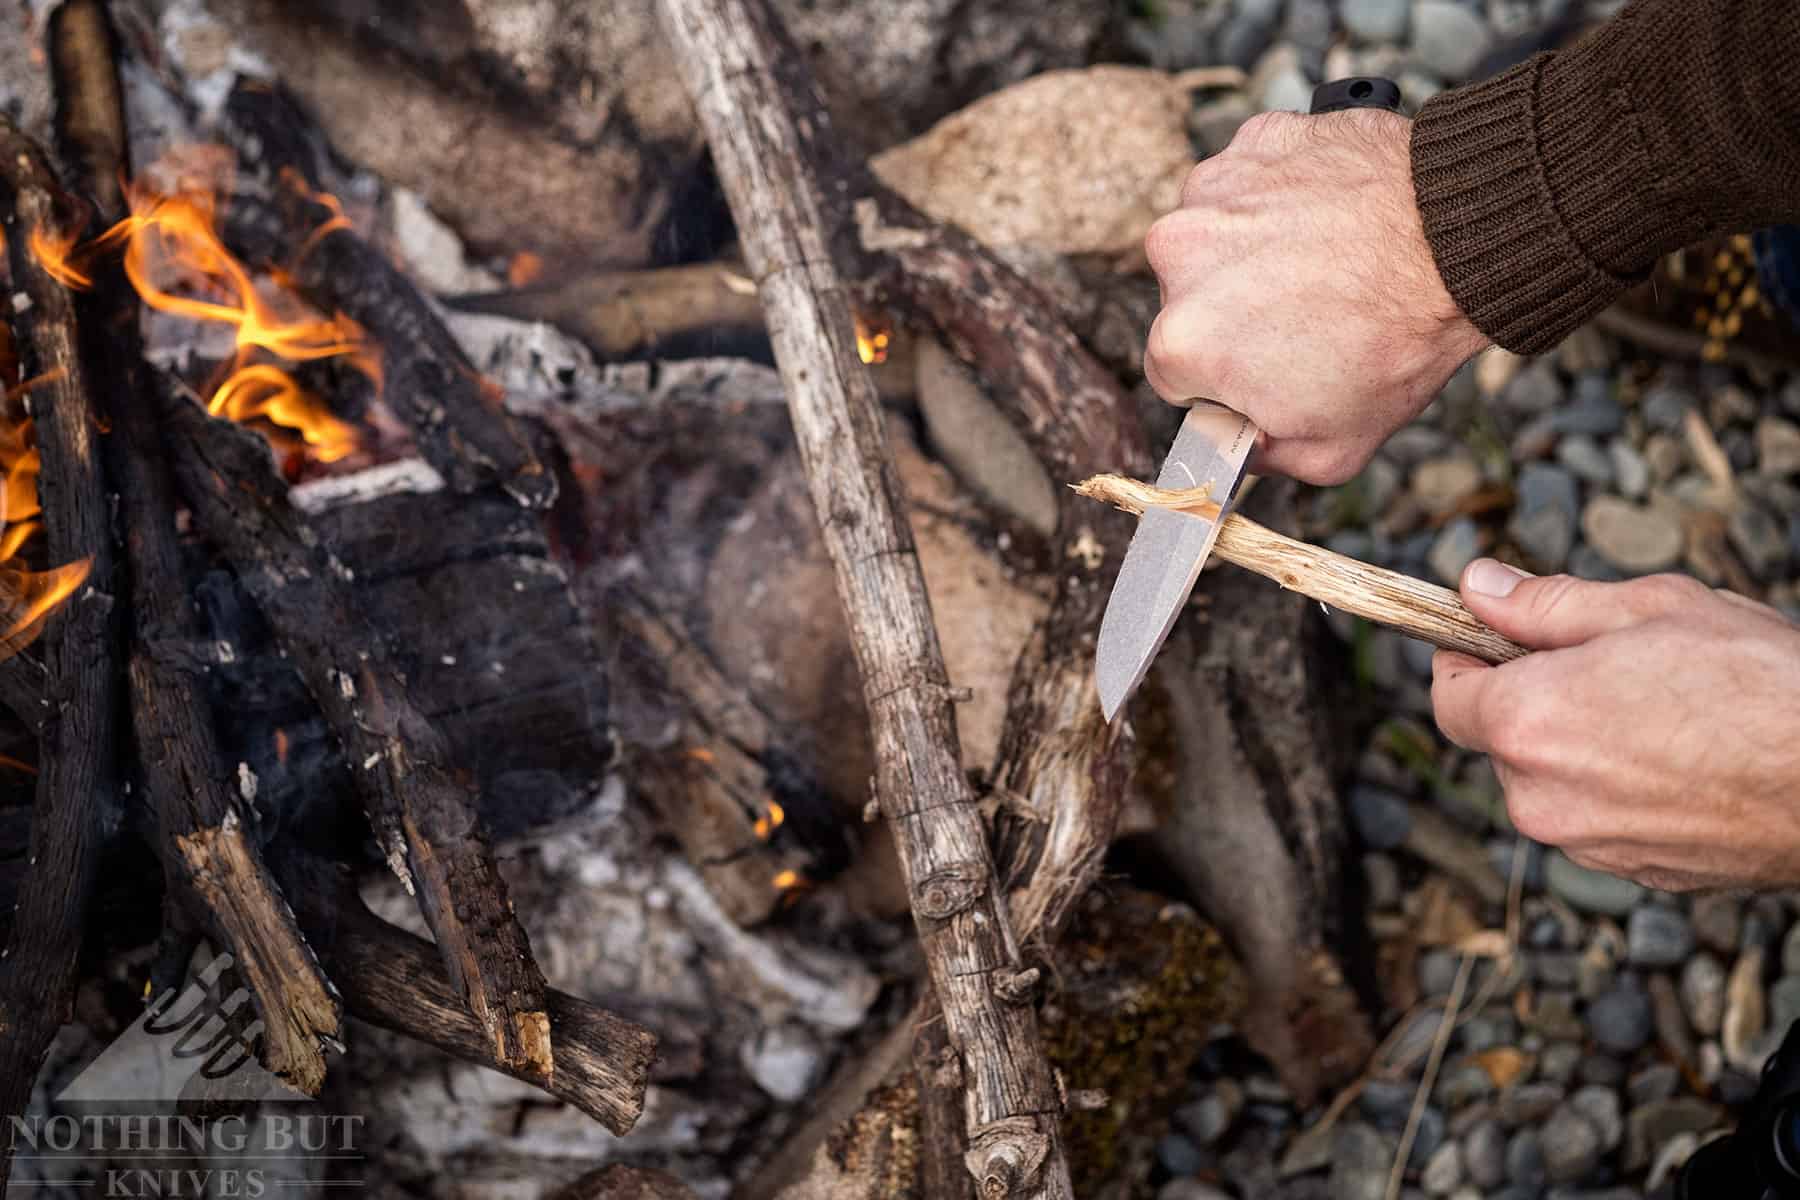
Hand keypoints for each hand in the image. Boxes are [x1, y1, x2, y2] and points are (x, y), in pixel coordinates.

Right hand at [1143, 109, 1488, 483]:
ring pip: (1217, 233)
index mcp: (1180, 340)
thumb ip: (1265, 457)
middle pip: (1189, 297)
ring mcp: (1215, 187)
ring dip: (1254, 249)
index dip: (1228, 379)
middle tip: (1310, 315)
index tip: (1273, 369)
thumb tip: (1240, 445)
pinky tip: (1332, 219)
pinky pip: (1255, 178)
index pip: (1177, 373)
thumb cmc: (1398, 343)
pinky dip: (1283, 196)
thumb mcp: (1332, 451)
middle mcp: (1177, 255)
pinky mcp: (1258, 140)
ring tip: (1325, 264)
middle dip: (1236, 310)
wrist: (1463, 242)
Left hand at [1431, 558, 1799, 891]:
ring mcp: (1587, 845)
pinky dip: (1623, 790)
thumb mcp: (1649, 609)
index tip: (1497, 641)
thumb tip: (1476, 585)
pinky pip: (1600, 820)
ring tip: (1666, 712)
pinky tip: (1687, 760)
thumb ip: (1544, 604)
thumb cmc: (1759, 684)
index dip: (1468, 660)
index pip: (1448, 696)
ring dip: (1584, 747)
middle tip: (1612, 667)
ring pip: (1553, 783)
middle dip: (1537, 700)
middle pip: (1503, 740)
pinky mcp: (1637, 873)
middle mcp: (1540, 796)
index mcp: (1526, 722)